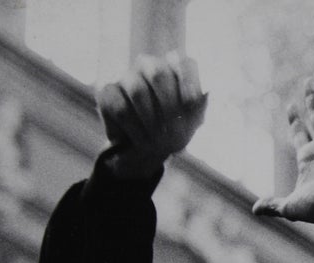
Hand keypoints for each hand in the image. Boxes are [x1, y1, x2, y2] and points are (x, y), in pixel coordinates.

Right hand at [97, 53, 207, 178]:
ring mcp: (126, 76)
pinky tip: (142, 140)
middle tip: (175, 130)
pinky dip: (134, 129)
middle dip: (169, 105)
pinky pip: (120, 108)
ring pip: (137, 91)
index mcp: (174, 66)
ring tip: (158, 141)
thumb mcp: (194, 120)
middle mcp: (149, 64)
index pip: (184, 63)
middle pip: (158, 73)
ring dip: (151, 120)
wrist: (149, 146)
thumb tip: (206, 93)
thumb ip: (201, 106)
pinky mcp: (107, 92)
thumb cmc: (177, 128)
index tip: (192, 105)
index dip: (190, 83)